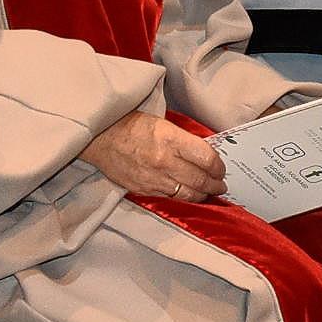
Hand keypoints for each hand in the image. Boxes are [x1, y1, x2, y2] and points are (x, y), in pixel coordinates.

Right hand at [84, 111, 225, 201]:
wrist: (100, 138)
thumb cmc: (130, 125)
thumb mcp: (162, 123)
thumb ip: (184, 139)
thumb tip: (205, 152)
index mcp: (171, 139)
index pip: (207, 158)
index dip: (218, 166)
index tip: (221, 168)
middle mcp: (165, 161)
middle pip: (200, 179)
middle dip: (215, 184)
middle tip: (221, 185)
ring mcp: (154, 178)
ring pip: (188, 194)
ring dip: (203, 195)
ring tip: (209, 193)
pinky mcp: (144, 189)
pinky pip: (171, 197)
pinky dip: (183, 198)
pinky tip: (189, 195)